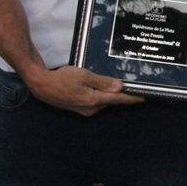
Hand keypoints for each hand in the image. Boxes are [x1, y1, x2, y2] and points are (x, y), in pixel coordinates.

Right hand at [23, 64, 142, 115]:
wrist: (41, 85)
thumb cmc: (62, 78)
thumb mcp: (84, 76)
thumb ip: (102, 82)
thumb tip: (120, 87)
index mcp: (94, 100)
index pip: (118, 99)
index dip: (132, 98)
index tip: (145, 97)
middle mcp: (91, 108)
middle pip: (112, 101)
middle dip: (123, 95)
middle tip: (135, 87)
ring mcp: (84, 110)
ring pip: (104, 101)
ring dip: (112, 95)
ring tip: (122, 87)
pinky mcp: (79, 108)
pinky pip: (95, 102)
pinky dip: (102, 96)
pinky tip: (104, 89)